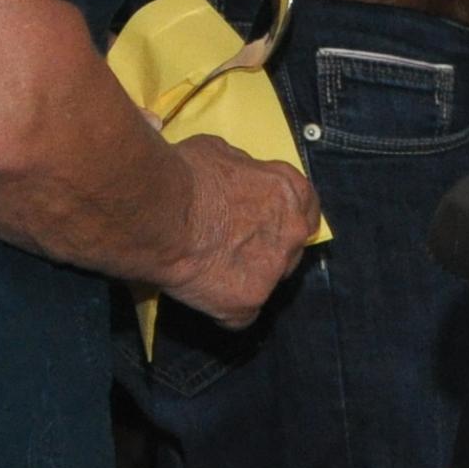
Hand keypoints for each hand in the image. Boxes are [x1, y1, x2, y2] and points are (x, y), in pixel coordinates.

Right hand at [157, 132, 320, 328]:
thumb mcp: (219, 152)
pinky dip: (222, 308)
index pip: (306, 209)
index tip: (267, 224)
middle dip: (265, 251)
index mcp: (290, 191)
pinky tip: (200, 292)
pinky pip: (239, 315)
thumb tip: (237, 179)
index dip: (284, 218)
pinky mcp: (248, 303)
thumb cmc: (186, 175)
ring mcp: (273, 271)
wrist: (162, 214)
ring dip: (244, 280)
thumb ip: (242, 172)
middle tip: (229, 249)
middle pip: (289, 250)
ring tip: (208, 270)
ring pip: (265, 283)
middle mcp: (292, 232)